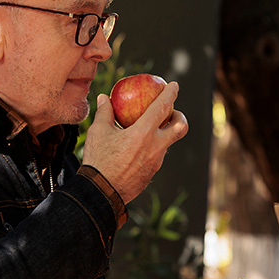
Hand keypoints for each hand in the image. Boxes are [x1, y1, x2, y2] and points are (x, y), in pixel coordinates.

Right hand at [81, 82, 187, 203]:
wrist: (101, 192)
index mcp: (143, 133)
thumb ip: (105, 112)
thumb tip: (105, 98)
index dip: (170, 93)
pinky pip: (156, 156)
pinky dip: (152, 147)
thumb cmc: (98, 160)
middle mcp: (155, 147)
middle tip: (171, 112)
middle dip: (179, 116)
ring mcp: (156, 162)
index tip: (174, 85)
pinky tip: (138, 147)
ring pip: (168, 143)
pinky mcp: (151, 173)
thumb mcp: (98, 132)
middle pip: (180, 127)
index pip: (163, 107)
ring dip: (163, 133)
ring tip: (148, 129)